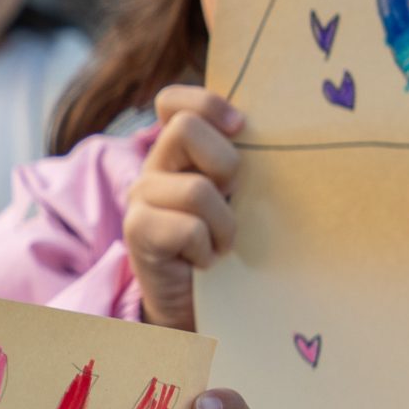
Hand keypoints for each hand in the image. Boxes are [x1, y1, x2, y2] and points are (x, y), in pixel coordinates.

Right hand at [123, 85, 242, 330]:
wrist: (195, 306)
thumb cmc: (225, 246)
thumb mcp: (236, 197)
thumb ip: (238, 163)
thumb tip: (269, 134)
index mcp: (177, 153)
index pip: (173, 102)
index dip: (206, 102)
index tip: (239, 127)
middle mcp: (153, 169)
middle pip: (185, 128)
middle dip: (225, 164)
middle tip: (232, 199)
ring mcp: (140, 199)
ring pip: (195, 188)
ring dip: (223, 223)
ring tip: (221, 243)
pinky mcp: (138, 232)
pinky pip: (187, 228)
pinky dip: (206, 248)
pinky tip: (203, 262)